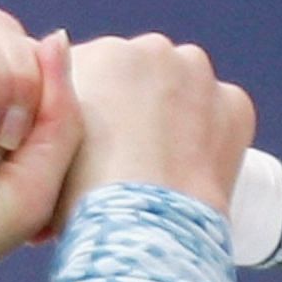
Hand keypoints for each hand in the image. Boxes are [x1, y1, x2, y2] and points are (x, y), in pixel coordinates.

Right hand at [58, 33, 254, 220]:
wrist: (147, 231)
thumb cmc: (88, 198)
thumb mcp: (48, 148)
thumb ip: (53, 115)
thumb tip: (54, 114)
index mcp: (102, 54)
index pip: (93, 70)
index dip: (90, 109)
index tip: (92, 141)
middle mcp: (152, 49)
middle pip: (141, 74)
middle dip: (135, 106)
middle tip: (128, 157)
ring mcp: (198, 75)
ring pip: (184, 86)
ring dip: (175, 113)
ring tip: (162, 164)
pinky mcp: (234, 104)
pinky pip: (221, 112)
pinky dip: (212, 134)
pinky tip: (192, 166)